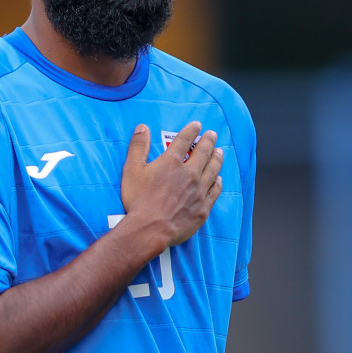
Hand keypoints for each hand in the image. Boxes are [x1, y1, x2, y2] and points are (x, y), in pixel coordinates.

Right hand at [119, 122, 224, 249]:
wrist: (150, 228)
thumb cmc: (138, 200)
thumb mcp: (131, 170)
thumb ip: (138, 147)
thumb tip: (143, 128)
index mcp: (171, 163)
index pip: (184, 141)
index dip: (191, 130)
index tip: (197, 125)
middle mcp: (189, 174)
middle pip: (203, 153)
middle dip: (209, 141)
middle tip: (212, 135)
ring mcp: (199, 191)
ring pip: (213, 170)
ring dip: (217, 159)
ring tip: (220, 152)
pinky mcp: (203, 207)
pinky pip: (215, 191)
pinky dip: (218, 182)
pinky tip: (219, 179)